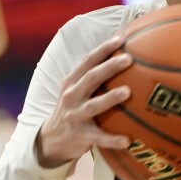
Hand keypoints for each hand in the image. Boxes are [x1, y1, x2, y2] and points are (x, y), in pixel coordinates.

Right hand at [35, 36, 133, 167]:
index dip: (104, 49)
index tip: (121, 39)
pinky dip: (112, 139)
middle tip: (129, 59)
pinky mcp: (81, 136)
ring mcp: (75, 116)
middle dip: (109, 67)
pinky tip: (128, 140)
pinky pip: (99, 138)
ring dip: (110, 98)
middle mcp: (72, 96)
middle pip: (91, 78)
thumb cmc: (72, 109)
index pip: (88, 61)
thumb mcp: (74, 90)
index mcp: (72, 82)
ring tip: (128, 91)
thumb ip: (92, 77)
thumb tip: (122, 57)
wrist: (52, 139)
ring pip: (94, 105)